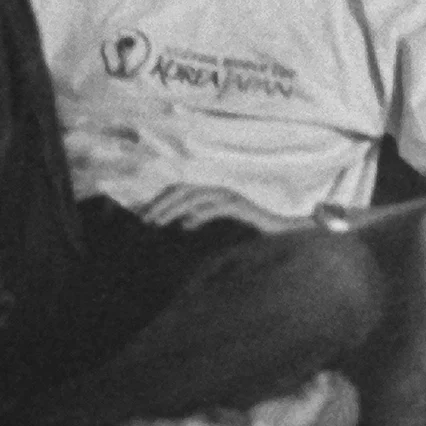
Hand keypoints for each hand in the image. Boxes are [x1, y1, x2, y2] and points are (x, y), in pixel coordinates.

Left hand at [141, 183, 304, 233]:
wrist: (285, 235)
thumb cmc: (252, 234)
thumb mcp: (222, 230)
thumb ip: (204, 223)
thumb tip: (182, 224)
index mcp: (210, 194)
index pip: (178, 191)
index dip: (158, 201)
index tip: (140, 216)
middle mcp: (218, 191)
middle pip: (181, 190)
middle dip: (160, 203)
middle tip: (143, 220)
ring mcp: (229, 196)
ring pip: (194, 196)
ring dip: (172, 208)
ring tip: (157, 223)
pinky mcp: (240, 206)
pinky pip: (215, 207)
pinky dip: (199, 214)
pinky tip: (187, 226)